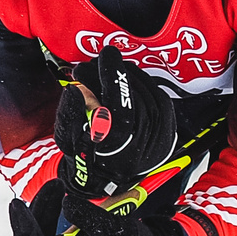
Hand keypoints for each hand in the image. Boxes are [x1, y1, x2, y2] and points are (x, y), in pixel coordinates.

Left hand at [11, 189, 104, 235]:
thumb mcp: (119, 234)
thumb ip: (94, 220)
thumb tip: (68, 203)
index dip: (25, 229)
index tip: (16, 204)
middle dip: (38, 210)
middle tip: (52, 185)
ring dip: (41, 209)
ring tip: (57, 187)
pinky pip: (36, 235)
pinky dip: (44, 215)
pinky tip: (54, 197)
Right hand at [55, 49, 180, 199]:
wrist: (105, 179)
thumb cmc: (84, 159)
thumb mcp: (68, 141)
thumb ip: (69, 115)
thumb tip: (76, 89)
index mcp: (117, 153)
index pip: (121, 108)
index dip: (114, 78)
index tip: (105, 56)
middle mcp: (143, 149)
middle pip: (136, 99)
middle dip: (116, 74)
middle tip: (97, 62)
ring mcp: (160, 142)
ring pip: (150, 95)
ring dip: (128, 76)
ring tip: (108, 71)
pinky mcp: (168, 132)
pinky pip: (159, 98)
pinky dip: (142, 85)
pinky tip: (127, 80)